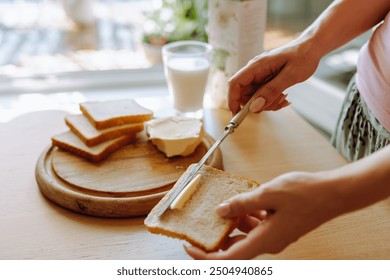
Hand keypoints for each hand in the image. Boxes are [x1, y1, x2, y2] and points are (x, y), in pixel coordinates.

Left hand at [185, 171, 340, 258]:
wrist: (333, 193)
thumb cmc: (306, 193)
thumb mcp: (267, 194)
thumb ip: (242, 204)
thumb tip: (220, 211)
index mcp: (265, 240)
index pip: (228, 259)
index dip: (205, 257)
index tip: (188, 247)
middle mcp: (269, 243)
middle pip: (234, 248)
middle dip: (215, 237)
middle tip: (201, 222)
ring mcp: (274, 236)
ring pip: (244, 235)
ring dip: (232, 224)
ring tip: (223, 206)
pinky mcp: (279, 227)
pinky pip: (255, 227)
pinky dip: (245, 217)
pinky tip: (243, 202)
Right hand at [228, 40, 320, 114]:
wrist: (311, 48)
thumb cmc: (303, 57)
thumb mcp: (290, 76)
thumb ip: (271, 91)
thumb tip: (255, 107)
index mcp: (257, 66)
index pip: (235, 83)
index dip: (233, 100)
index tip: (237, 114)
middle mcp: (255, 71)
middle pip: (244, 93)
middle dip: (257, 104)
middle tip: (275, 104)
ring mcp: (259, 76)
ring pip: (254, 97)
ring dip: (267, 103)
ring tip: (284, 98)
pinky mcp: (265, 80)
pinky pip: (262, 95)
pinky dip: (272, 100)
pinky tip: (284, 96)